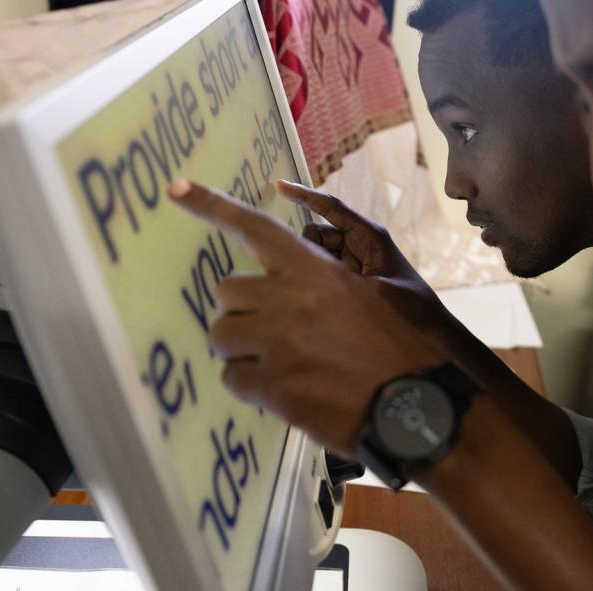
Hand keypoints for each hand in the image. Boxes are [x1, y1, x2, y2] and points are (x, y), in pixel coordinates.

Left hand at [169, 178, 445, 455]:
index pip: (255, 228)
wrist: (415, 404)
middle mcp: (289, 299)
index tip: (176, 188)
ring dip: (240, 349)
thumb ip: (321, 284)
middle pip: (226, 291)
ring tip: (278, 363)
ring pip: (221, 336)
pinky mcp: (272, 386)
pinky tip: (284, 391)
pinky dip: (251, 386)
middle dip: (241, 311)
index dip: (212, 206)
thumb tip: (283, 289)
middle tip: (272, 332)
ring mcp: (277, 343)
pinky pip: (232, 378)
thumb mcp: (371, 294)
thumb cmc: (399, 347)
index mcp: (315, 270)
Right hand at [275, 180, 450, 331]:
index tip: (278, 185)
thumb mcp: (380, 288)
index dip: (304, 196)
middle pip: (316, 233)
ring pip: (315, 253)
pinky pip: (322, 268)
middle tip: (327, 278)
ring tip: (338, 291)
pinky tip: (332, 295)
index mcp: (369, 235)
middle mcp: (358, 242)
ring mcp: (352, 259)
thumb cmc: (411, 305)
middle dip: (310, 250)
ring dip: (315, 268)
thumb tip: (312, 268)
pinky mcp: (348, 276)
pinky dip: (319, 277)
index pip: (331, 208)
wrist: (428, 327)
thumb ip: (346, 278)